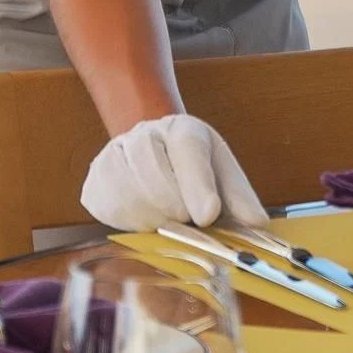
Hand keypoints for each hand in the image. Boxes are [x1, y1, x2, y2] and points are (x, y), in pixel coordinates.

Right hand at [80, 112, 265, 232]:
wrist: (154, 152)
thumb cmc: (192, 170)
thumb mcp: (223, 175)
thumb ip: (240, 199)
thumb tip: (258, 223)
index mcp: (184, 129)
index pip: (189, 151)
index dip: (198, 186)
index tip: (208, 215)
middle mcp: (144, 134)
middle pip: (155, 178)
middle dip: (177, 209)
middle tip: (188, 219)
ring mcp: (114, 154)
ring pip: (129, 196)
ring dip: (153, 219)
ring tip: (167, 217)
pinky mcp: (94, 180)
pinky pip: (107, 208)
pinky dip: (128, 222)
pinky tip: (143, 217)